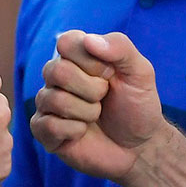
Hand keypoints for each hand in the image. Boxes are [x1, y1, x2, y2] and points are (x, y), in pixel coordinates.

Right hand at [29, 30, 168, 183]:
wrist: (139, 146)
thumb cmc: (137, 105)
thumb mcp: (140, 72)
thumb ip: (120, 47)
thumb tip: (89, 40)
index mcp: (78, 56)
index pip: (65, 42)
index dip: (90, 60)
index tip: (109, 73)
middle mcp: (58, 76)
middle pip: (56, 70)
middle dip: (91, 89)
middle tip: (104, 97)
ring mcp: (49, 103)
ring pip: (54, 99)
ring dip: (87, 112)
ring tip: (96, 115)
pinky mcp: (45, 131)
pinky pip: (47, 126)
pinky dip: (74, 131)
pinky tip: (83, 132)